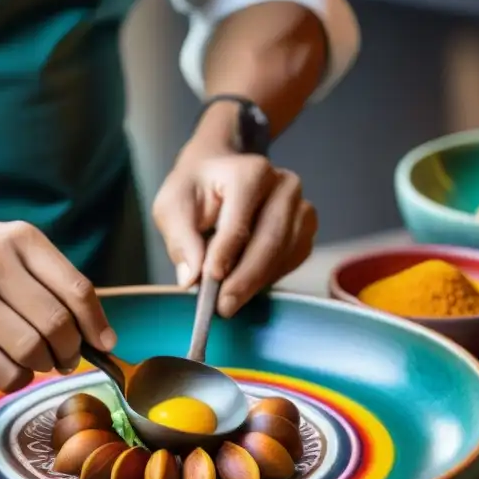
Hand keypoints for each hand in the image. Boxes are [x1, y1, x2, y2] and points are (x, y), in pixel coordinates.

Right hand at [0, 215, 115, 395]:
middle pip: (49, 334)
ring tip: (27, 362)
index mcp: (16, 240)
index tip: (100, 345)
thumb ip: (63, 284)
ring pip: (17, 368)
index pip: (75, 293)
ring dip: (31, 374)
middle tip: (61, 358)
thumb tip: (105, 342)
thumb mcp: (19, 247)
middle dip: (65, 355)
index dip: (94, 327)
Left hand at [152, 140, 316, 316]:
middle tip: (223, 306)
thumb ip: (179, 238)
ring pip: (284, 254)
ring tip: (228, 299)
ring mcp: (301, 206)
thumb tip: (191, 278)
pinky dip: (269, 277)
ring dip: (256, 282)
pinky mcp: (306, 228)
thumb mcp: (172, 206)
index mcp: (250, 172)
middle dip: (245, 278)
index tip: (210, 279)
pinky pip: (292, 260)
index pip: (240, 219)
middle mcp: (284, 185)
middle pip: (270, 240)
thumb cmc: (196, 188)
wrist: (220, 171)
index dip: (226, 253)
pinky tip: (246, 282)